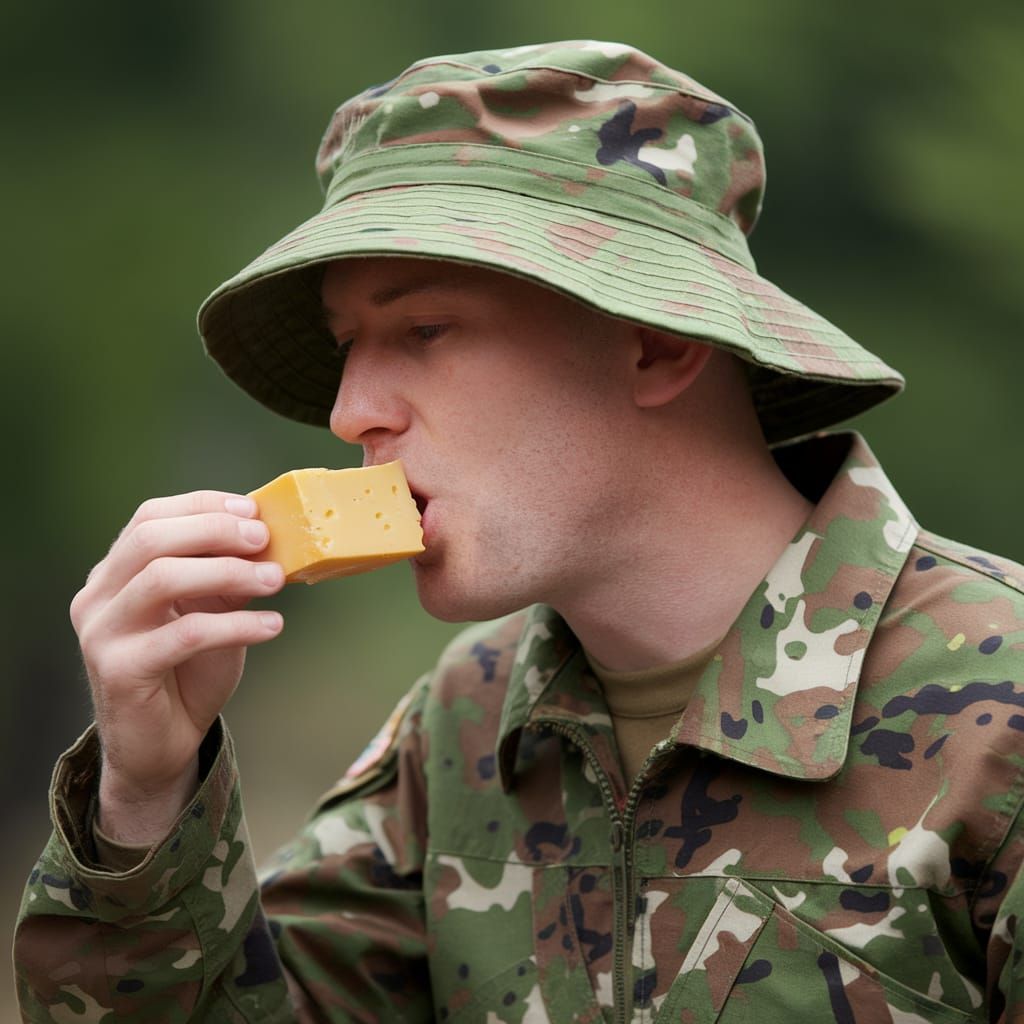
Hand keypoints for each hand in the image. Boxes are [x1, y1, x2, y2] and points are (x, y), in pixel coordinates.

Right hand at [70, 491, 285, 843]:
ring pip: (162, 579)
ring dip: (228, 572)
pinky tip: (272, 626)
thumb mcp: (210, 611)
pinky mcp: (119, 671)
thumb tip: (266, 536)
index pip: (150, 518)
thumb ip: (224, 575)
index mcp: (115, 573)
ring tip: (275, 580)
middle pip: (151, 539)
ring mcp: (102, 633)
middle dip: (215, 531)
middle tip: (265, 539)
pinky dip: (236, 625)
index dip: (203, 507)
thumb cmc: (188, 671)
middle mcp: (98, 596)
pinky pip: (185, 634)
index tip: (253, 510)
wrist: (161, 745)